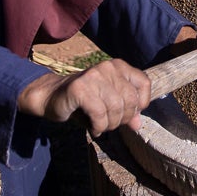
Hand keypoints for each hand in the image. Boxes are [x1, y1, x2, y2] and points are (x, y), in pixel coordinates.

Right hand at [18, 60, 150, 135]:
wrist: (53, 97)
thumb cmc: (85, 101)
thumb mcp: (109, 104)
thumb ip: (126, 111)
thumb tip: (137, 124)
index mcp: (118, 66)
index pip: (144, 83)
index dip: (141, 103)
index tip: (130, 114)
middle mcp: (107, 67)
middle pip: (130, 99)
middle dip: (123, 118)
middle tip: (112, 124)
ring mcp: (93, 76)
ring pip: (116, 107)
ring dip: (110, 124)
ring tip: (102, 126)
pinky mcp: (80, 88)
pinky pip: (99, 113)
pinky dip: (99, 126)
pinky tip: (94, 129)